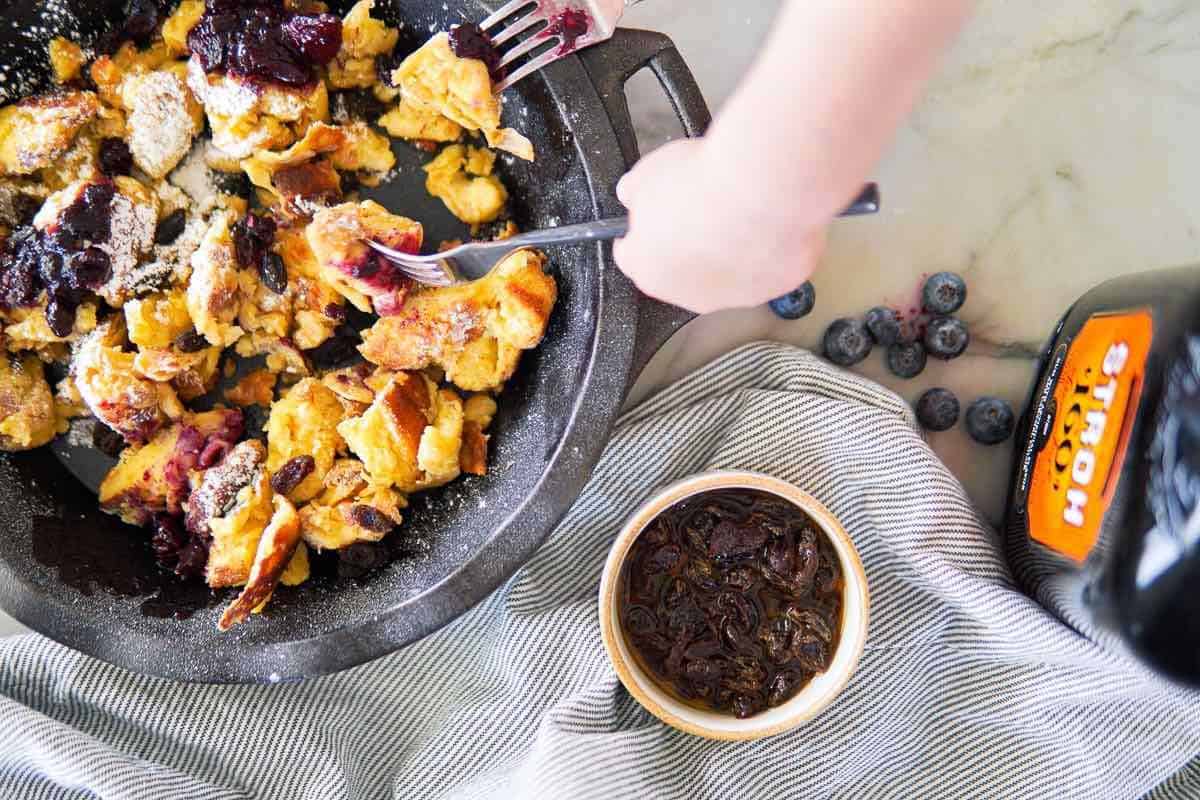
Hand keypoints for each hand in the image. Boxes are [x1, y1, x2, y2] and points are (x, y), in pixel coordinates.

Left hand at [613, 137, 827, 314]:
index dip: (643, 232)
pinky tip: (769, 219)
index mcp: (648, 271)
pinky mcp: (775, 286)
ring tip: (740, 210)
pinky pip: (768, 267)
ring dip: (730, 248)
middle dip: (690, 243)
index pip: (632, 258)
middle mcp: (690, 295)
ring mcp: (736, 295)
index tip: (652, 215)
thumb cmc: (703, 184)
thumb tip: (634, 193)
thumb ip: (634, 192)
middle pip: (683, 270)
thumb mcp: (645, 175)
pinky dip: (769, 248)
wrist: (761, 187)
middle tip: (702, 207)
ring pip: (728, 274)